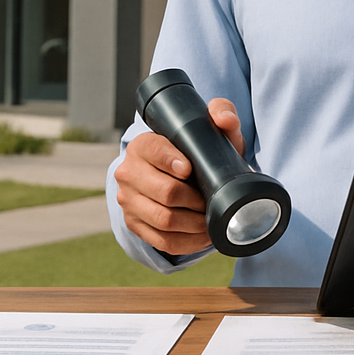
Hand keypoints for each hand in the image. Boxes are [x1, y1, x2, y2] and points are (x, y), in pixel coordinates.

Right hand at [113, 98, 243, 255]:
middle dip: (194, 199)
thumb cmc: (196, 149)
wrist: (179, 174)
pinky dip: (188, 241)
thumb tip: (225, 120)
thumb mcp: (210, 128)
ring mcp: (129, 201)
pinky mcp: (135, 224)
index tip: (189, 169)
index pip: (154, 151)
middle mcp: (129, 172)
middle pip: (164, 191)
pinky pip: (162, 241)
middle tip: (211, 199)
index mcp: (142, 145)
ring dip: (194, 223)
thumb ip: (221, 112)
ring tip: (211, 218)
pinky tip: (204, 236)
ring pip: (164, 219)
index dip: (172, 162)